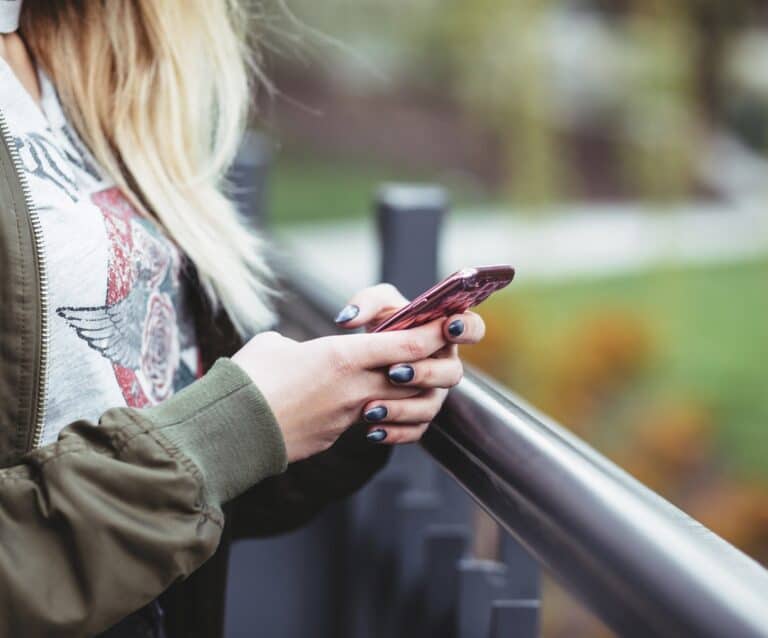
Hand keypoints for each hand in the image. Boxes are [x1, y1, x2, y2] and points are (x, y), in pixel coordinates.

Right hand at [232, 317, 449, 462]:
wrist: (229, 431)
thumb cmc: (247, 379)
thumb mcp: (275, 346)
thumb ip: (302, 345)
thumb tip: (303, 354)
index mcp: (342, 356)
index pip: (407, 345)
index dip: (432, 334)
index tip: (445, 325)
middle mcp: (354, 388)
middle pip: (413, 377)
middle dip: (427, 365)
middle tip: (426, 353)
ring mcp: (348, 417)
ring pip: (396, 403)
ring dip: (404, 393)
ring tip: (394, 381)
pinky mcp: (336, 437)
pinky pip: (369, 423)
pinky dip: (375, 413)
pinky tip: (361, 406)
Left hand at [334, 283, 485, 443]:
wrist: (364, 360)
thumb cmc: (381, 325)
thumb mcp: (375, 306)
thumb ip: (366, 303)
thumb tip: (348, 319)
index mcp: (444, 333)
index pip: (473, 328)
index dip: (467, 328)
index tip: (448, 327)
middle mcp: (444, 365)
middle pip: (452, 373)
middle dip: (425, 373)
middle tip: (394, 372)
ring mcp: (434, 393)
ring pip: (430, 406)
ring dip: (402, 408)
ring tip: (371, 408)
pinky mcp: (419, 418)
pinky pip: (414, 430)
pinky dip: (393, 432)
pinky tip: (372, 430)